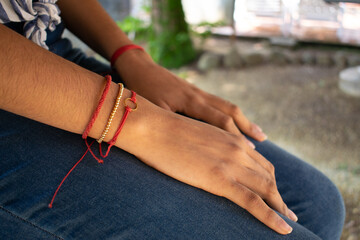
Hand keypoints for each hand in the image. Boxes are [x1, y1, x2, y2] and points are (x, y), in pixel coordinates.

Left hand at [114, 51, 266, 147]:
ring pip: (226, 105)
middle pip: (230, 111)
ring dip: (243, 119)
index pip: (220, 120)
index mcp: (191, 101)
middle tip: (262, 141)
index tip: (249, 151)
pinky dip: (230, 114)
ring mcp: (198, 92)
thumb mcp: (154, 109)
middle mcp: (199, 96)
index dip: (235, 136)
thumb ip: (172, 122)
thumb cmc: (142, 90)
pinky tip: (233, 122)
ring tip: (257, 132)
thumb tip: (190, 141)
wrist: (139, 67)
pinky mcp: (194, 92)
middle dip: (247, 126)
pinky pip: (218, 104)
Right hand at [121, 99, 296, 234]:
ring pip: (267, 189)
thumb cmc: (166, 131)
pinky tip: (283, 229)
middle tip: (287, 211)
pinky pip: (253, 202)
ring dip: (280, 207)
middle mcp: (237, 149)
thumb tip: (216, 157)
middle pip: (268, 176)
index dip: (269, 178)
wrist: (152, 126)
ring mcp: (231, 164)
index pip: (260, 162)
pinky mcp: (220, 179)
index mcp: (231, 139)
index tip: (273, 192)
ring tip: (288, 221)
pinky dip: (271, 217)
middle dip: (279, 195)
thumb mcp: (196, 136)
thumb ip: (212, 145)